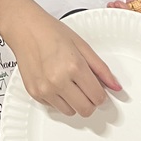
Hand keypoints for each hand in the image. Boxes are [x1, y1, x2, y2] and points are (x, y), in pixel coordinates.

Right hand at [5, 6, 120, 116]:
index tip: (98, 88)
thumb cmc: (51, 31)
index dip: (101, 93)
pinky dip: (59, 99)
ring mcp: (45, 89)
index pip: (98, 97)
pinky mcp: (35, 93)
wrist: (24, 27)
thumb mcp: (81, 44)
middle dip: (90, 101)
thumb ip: (101, 68)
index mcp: (74, 66)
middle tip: (85, 87)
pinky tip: (55, 81)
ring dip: (74, 101)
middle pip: (86, 110)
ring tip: (68, 81)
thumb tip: (115, 86)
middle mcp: (59, 80)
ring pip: (71, 112)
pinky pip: (54, 108)